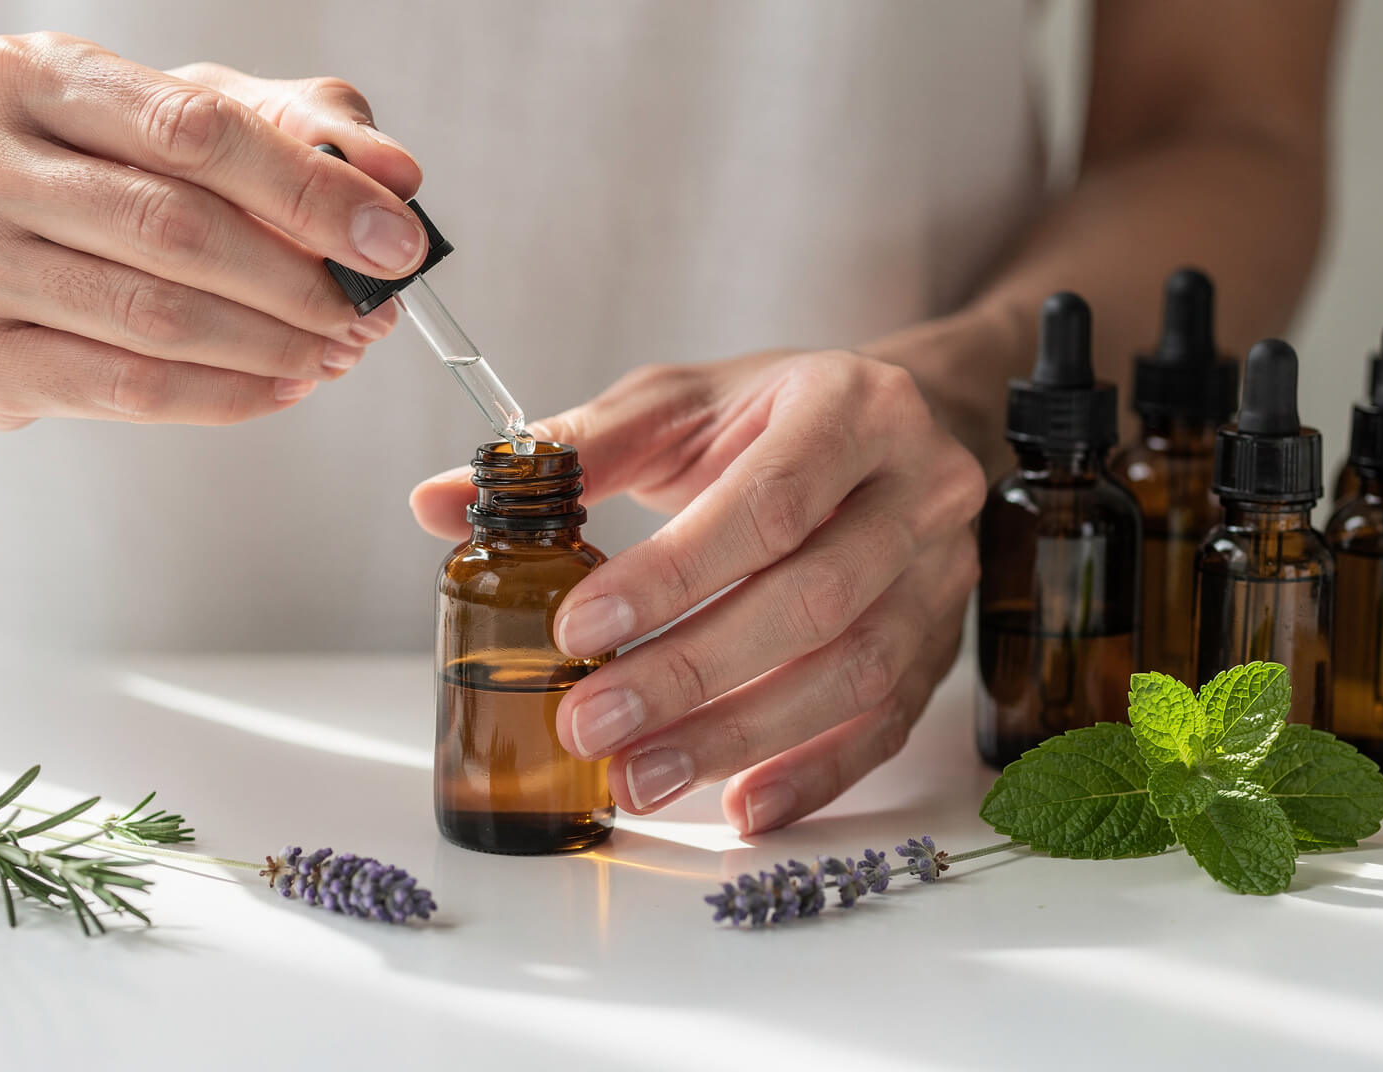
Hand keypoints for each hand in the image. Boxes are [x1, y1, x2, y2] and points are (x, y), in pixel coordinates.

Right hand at [0, 33, 425, 427]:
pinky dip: (224, 395)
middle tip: (368, 310)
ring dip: (271, 345)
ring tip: (333, 351)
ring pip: (154, 317)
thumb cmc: (74, 177)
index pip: (195, 128)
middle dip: (299, 280)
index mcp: (32, 74)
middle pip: (176, 229)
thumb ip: (292, 128)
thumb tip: (395, 172)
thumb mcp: (175, 119)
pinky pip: (124, 389)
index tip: (394, 240)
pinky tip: (278, 386)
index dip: (311, 190)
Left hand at [411, 349, 986, 832]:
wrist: (890, 428)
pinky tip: (740, 807)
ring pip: (856, 674)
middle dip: (694, 672)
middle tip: (592, 723)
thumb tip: (441, 501)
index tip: (578, 631)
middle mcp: (918, 490)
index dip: (671, 575)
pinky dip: (814, 774)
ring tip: (639, 778)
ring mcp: (941, 574)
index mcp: (852, 408)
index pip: (766, 503)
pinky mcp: (941, 643)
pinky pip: (886, 724)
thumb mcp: (675, 405)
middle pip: (816, 599)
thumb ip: (568, 452)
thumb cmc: (767, 414)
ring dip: (742, 737)